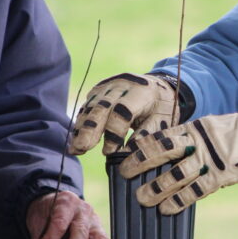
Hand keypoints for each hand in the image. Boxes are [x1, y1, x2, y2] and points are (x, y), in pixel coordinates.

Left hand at [25, 190, 108, 238]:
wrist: (53, 204)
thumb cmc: (47, 213)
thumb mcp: (39, 220)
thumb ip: (40, 237)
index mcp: (67, 202)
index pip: (60, 222)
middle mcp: (83, 210)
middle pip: (80, 230)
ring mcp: (94, 220)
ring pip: (98, 237)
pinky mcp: (99, 231)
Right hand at [67, 73, 181, 155]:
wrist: (158, 87)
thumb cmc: (162, 107)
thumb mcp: (162, 121)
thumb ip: (146, 135)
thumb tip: (126, 154)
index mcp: (141, 91)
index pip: (123, 110)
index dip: (114, 133)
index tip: (109, 152)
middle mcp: (122, 85)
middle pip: (102, 106)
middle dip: (90, 129)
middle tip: (82, 149)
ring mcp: (108, 85)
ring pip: (91, 106)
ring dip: (81, 128)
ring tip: (75, 149)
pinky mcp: (99, 89)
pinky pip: (87, 106)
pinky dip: (81, 123)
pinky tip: (76, 139)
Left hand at [120, 108, 237, 214]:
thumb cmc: (235, 133)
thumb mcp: (209, 127)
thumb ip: (190, 137)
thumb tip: (167, 150)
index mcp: (193, 128)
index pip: (162, 136)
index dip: (143, 146)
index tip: (126, 153)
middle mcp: (198, 142)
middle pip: (163, 152)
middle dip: (142, 163)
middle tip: (125, 174)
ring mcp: (209, 160)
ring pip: (177, 174)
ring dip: (157, 187)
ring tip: (142, 198)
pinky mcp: (220, 176)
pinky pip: (196, 190)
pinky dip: (180, 200)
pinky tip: (167, 209)